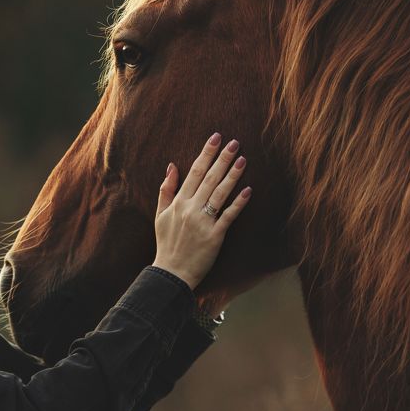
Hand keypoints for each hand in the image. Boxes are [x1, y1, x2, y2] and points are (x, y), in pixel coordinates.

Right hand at [151, 133, 251, 289]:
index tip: (216, 138)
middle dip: (222, 159)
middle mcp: (190, 209)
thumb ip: (166, 189)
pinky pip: (228, 216)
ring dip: (232, 175)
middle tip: (235, 142)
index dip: (206, 154)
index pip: (194, 172)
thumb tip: (172, 166)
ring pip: (220, 194)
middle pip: (209, 178)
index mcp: (178, 202)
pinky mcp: (215, 236)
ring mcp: (203, 222)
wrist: (171, 272)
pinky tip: (248, 190)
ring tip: (243, 159)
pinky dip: (238, 203)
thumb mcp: (160, 215)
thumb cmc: (166, 243)